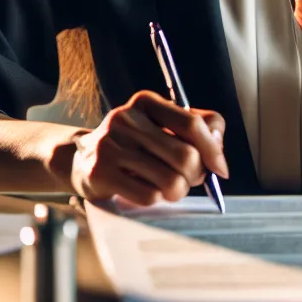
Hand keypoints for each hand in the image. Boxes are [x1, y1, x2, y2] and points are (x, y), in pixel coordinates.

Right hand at [65, 91, 225, 206]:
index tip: (220, 169)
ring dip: (178, 191)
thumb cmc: (133, 144)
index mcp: (146, 102)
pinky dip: (156, 199)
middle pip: (185, 156)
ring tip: (169, 188)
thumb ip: (198, 129)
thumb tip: (218, 151)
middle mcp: (126, 119)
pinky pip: (149, 196)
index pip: (192, 124)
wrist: (81, 159)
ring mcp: (111, 146)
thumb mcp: (162, 125)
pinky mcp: (101, 172)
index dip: (213, 150)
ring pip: (170, 180)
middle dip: (195, 175)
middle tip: (190, 180)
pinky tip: (147, 191)